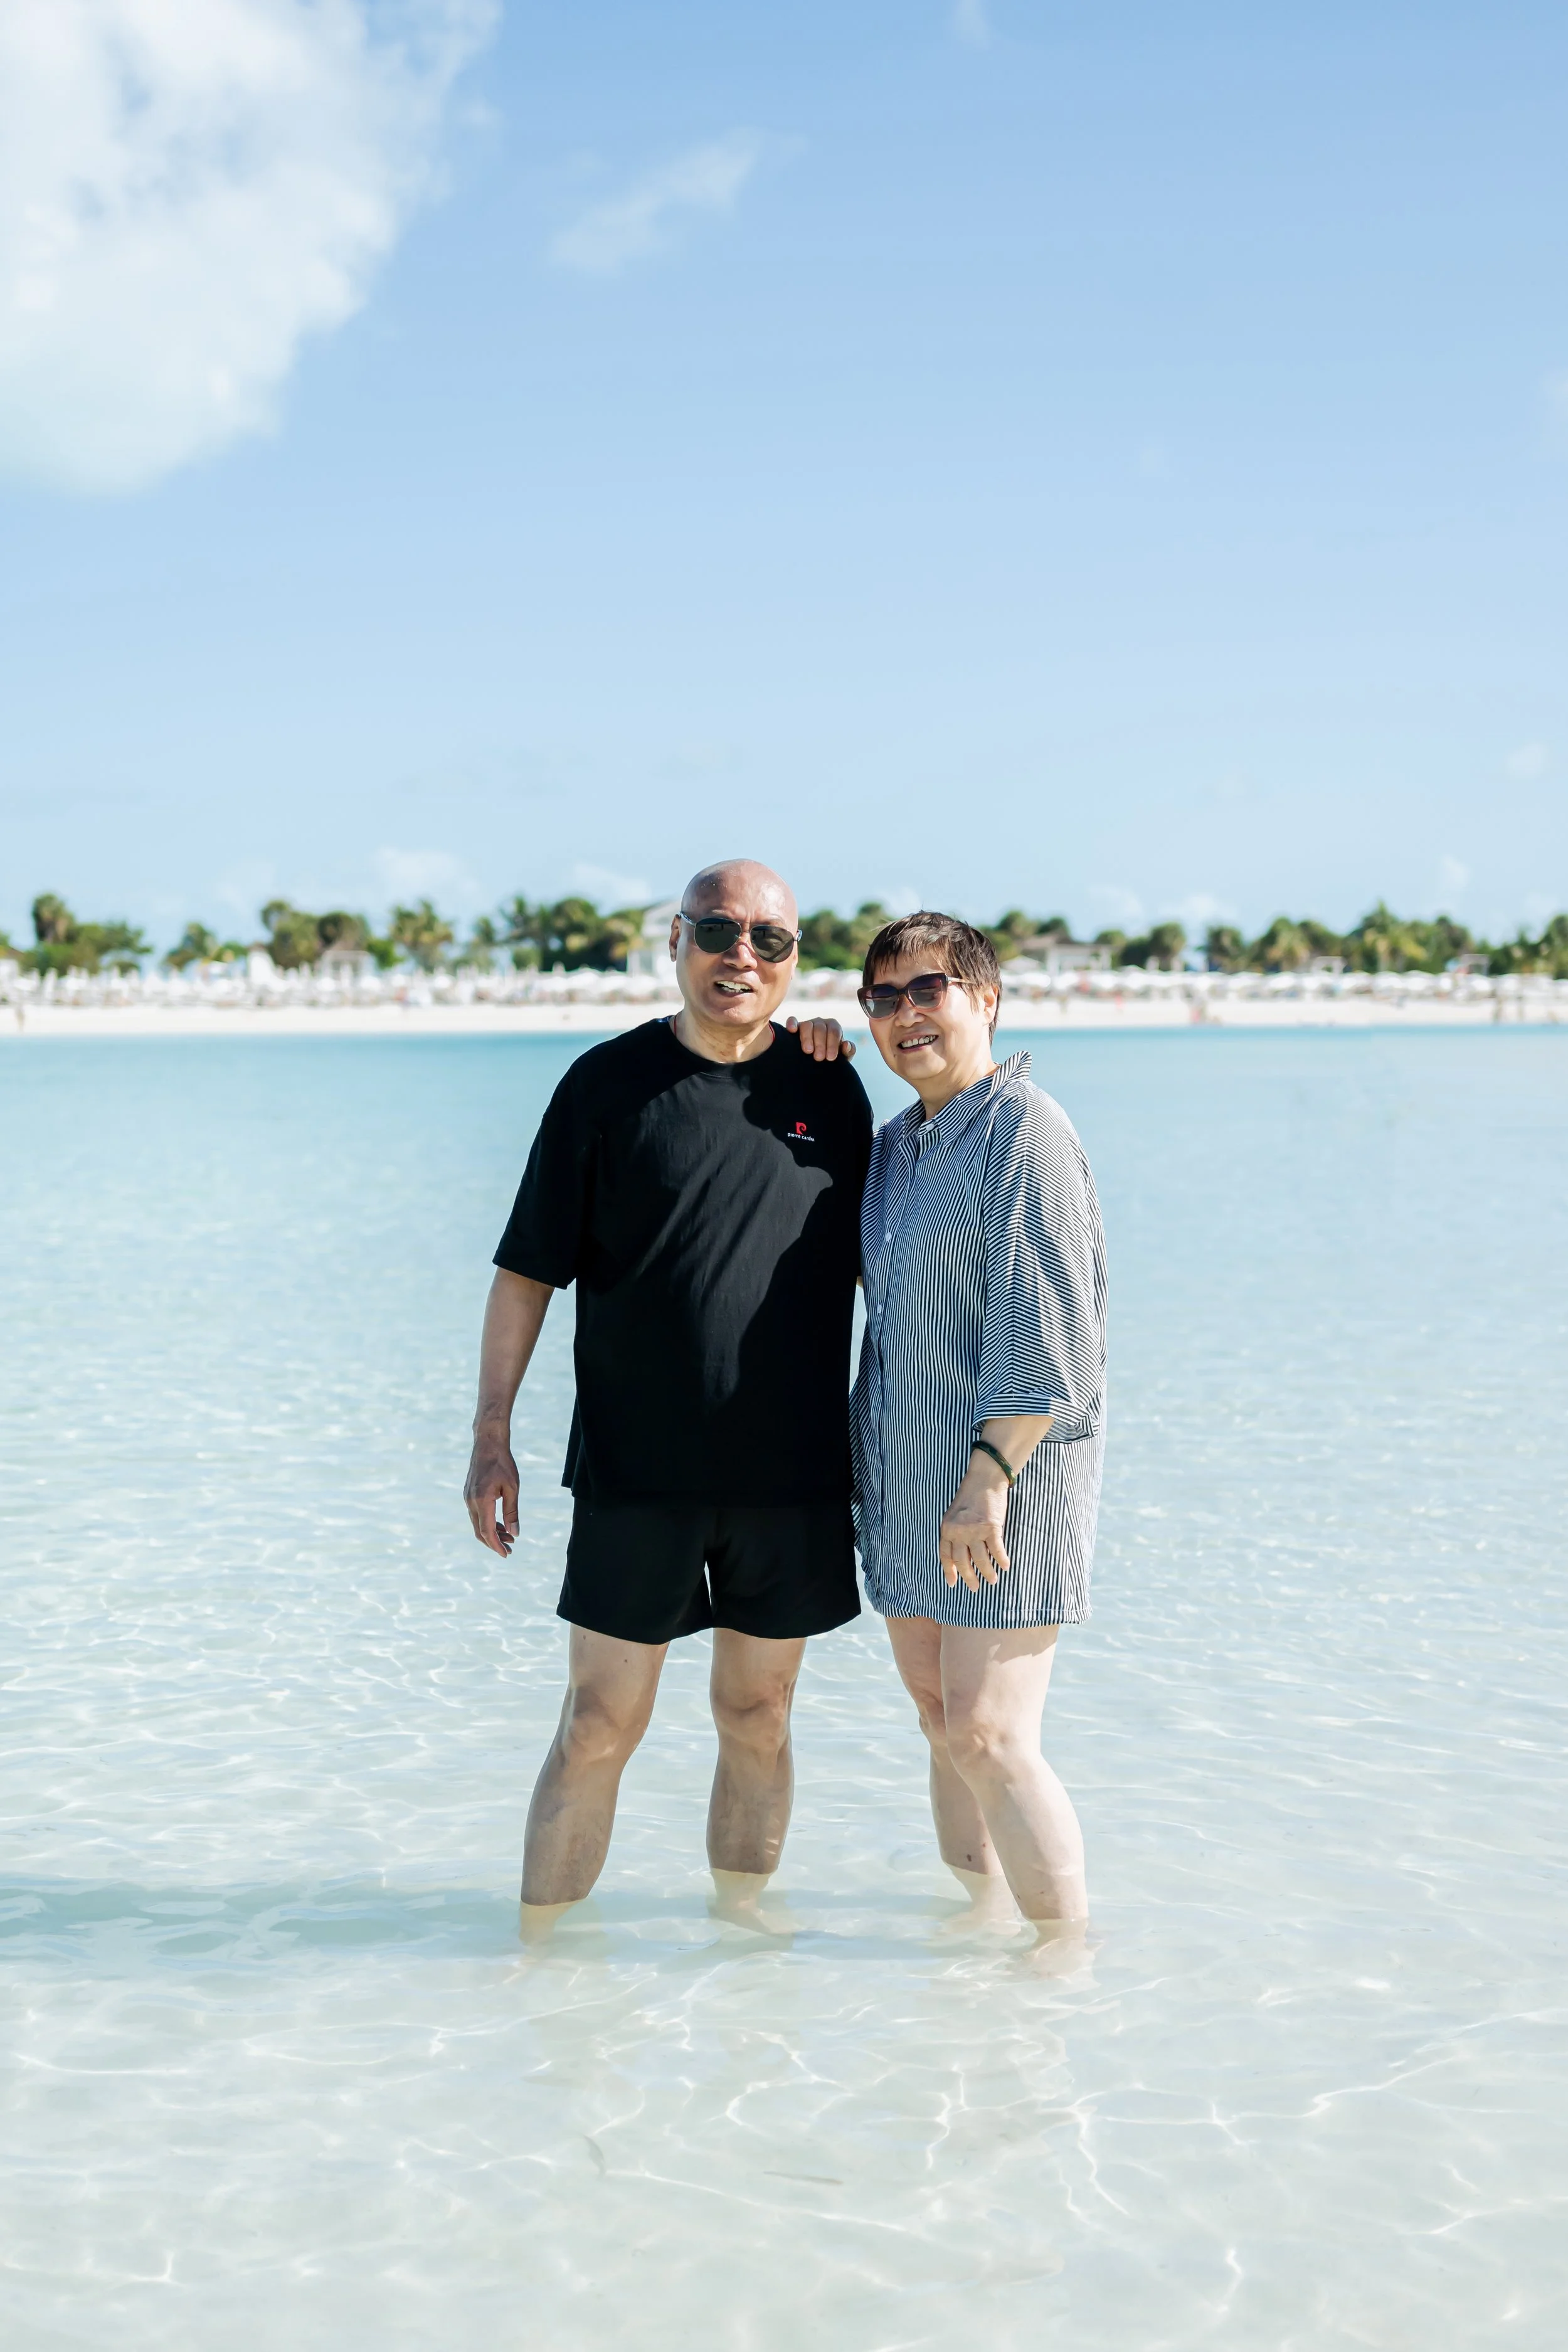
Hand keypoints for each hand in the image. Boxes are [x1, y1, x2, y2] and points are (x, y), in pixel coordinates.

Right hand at [465, 1431, 519, 1555]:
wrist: (488, 1442)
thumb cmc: (503, 1463)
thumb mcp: (512, 1488)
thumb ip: (512, 1512)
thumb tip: (515, 1533)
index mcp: (482, 1500)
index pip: (487, 1531)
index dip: (496, 1546)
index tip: (506, 1554)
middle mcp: (471, 1501)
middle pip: (479, 1531)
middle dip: (494, 1543)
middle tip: (509, 1549)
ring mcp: (467, 1497)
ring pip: (477, 1523)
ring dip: (491, 1533)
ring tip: (509, 1537)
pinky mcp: (468, 1493)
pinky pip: (476, 1514)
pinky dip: (487, 1522)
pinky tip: (500, 1524)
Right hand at [785, 1013, 854, 1061]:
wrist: (818, 1062)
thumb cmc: (831, 1057)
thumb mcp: (843, 1057)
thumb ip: (848, 1051)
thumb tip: (846, 1044)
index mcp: (834, 1027)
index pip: (834, 1031)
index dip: (832, 1044)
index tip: (830, 1058)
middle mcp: (821, 1023)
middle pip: (820, 1029)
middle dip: (820, 1044)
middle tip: (819, 1058)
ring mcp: (808, 1024)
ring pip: (807, 1025)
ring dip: (807, 1038)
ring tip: (808, 1051)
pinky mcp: (795, 1027)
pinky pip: (792, 1020)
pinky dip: (791, 1023)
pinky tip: (792, 1031)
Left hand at [938, 1459, 1010, 1591]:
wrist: (984, 1479)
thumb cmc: (970, 1496)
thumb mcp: (954, 1515)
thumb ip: (955, 1533)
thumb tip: (961, 1554)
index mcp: (947, 1528)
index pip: (946, 1555)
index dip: (949, 1571)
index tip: (952, 1583)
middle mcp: (958, 1531)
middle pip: (963, 1561)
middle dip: (969, 1577)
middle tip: (975, 1588)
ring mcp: (975, 1530)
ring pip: (981, 1559)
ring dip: (988, 1572)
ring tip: (993, 1580)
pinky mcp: (991, 1527)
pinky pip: (997, 1550)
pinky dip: (1002, 1559)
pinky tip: (1005, 1566)